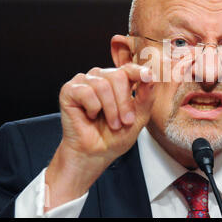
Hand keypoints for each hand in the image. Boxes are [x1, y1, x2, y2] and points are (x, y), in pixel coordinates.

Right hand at [45, 63, 154, 210]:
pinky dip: (93, 108)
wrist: (95, 153)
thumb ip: (146, 97)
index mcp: (120, 81)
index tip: (148, 76)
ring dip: (110, 110)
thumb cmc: (115, 136)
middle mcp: (103, 77)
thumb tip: (151, 77)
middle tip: (125, 121)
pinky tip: (90, 116)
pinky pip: (86, 92)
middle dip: (124, 102)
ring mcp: (86, 82)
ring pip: (103, 85)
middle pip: (118, 76)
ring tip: (111, 123)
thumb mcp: (138, 118)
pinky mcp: (70, 90)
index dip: (139, 71)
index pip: (130, 68)